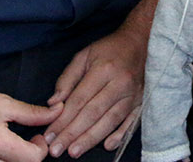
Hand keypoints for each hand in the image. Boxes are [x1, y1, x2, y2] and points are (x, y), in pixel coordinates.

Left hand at [43, 27, 144, 157]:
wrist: (140, 42)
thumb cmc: (109, 49)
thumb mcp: (85, 55)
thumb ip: (68, 78)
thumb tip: (54, 103)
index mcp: (104, 69)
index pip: (80, 99)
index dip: (63, 119)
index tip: (50, 134)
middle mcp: (120, 82)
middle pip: (93, 112)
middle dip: (73, 133)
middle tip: (57, 149)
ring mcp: (133, 94)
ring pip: (110, 120)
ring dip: (91, 138)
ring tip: (74, 151)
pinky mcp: (142, 101)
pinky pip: (131, 122)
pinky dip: (120, 135)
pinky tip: (107, 145)